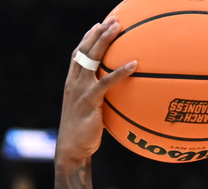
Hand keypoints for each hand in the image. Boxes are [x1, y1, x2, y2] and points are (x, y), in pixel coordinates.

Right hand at [55, 18, 136, 165]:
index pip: (78, 54)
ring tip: (118, 28)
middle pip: (85, 50)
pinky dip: (120, 72)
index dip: (87, 39)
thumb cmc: (85, 134)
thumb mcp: (91, 113)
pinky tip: (134, 64)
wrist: (73, 149)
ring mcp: (80, 90)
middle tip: (113, 20)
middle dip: (98, 33)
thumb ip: (101, 102)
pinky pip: (106, 82)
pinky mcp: (89, 101)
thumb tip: (119, 100)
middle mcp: (74, 82)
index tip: (97, 25)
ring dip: (105, 41)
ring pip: (92, 59)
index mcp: (72, 83)